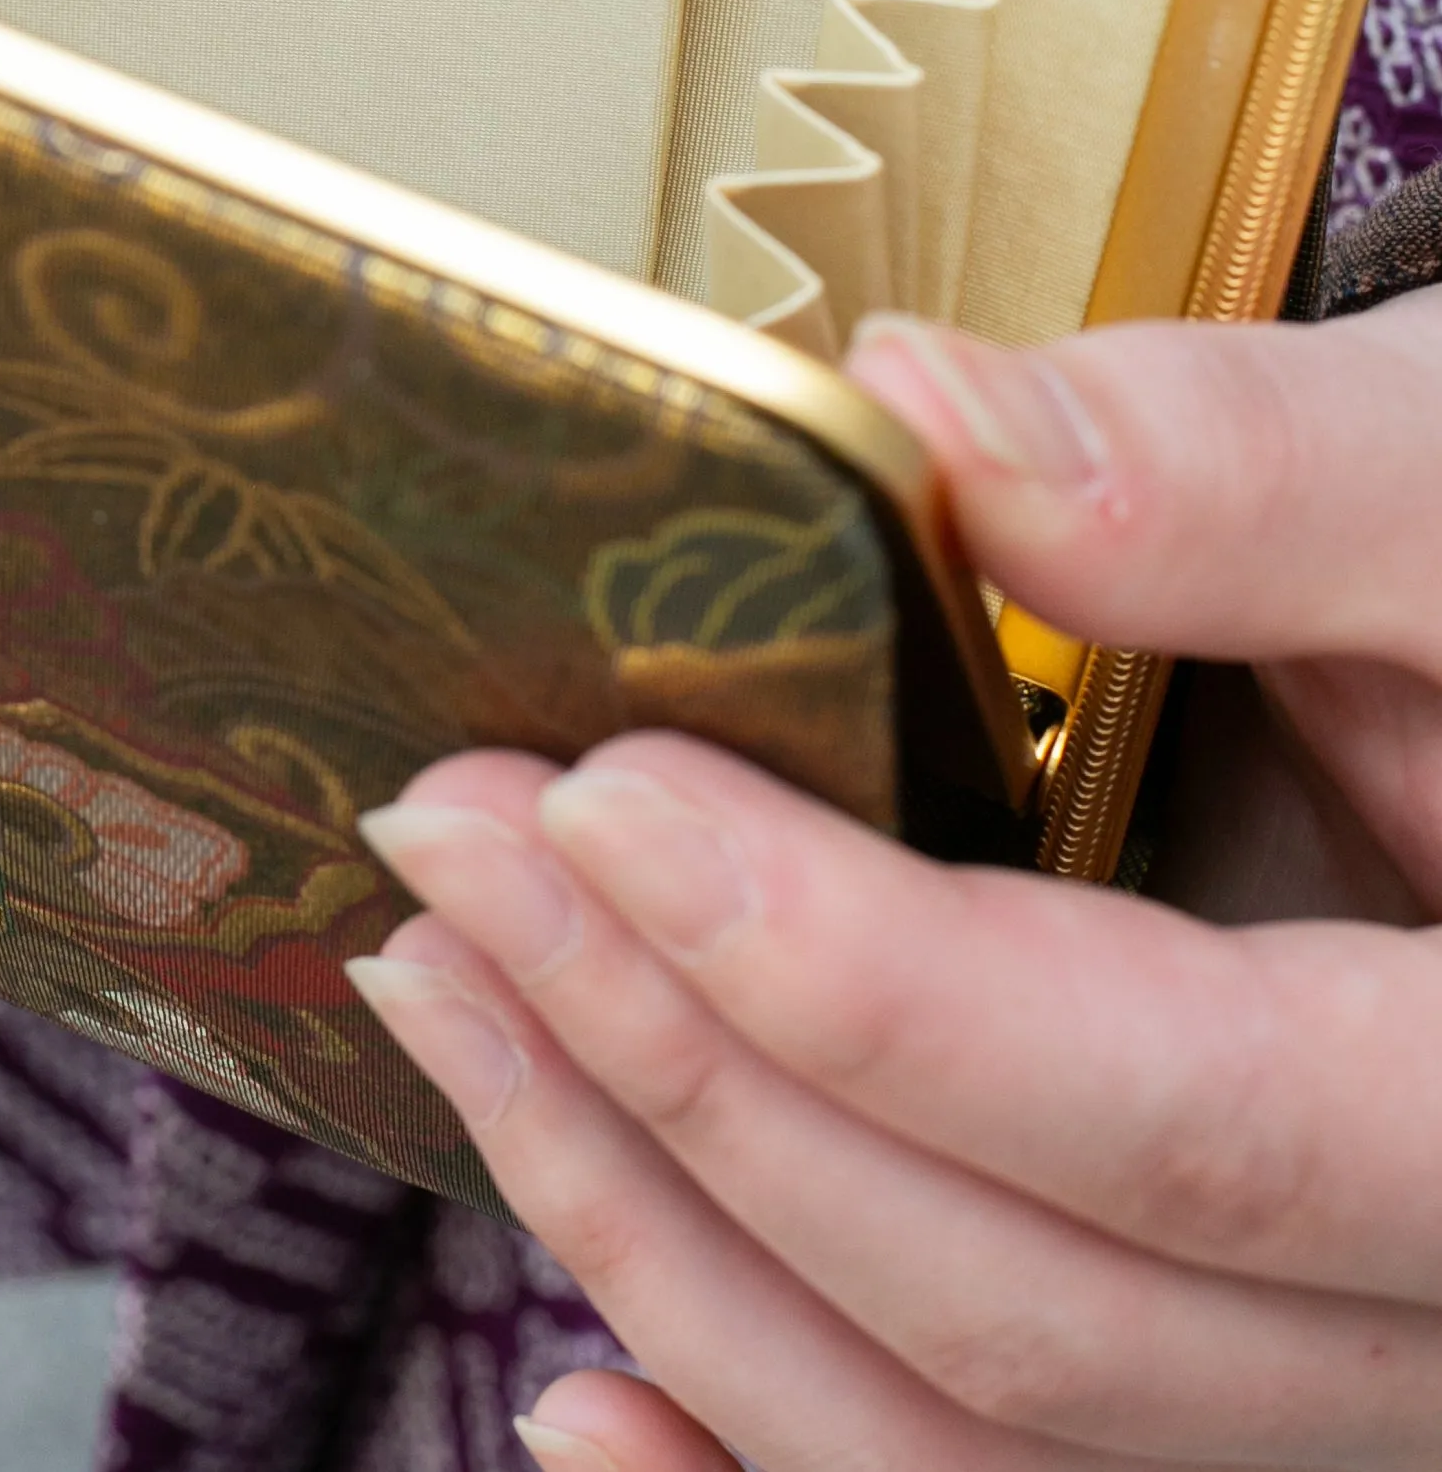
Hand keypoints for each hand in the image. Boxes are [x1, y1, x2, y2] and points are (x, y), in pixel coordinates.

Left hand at [344, 294, 1441, 1468]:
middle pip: (1030, 1302)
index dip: (865, 988)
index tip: (602, 806)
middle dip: (685, 1075)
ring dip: (661, 1232)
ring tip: (445, 996)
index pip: (1184, 1122)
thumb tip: (924, 417)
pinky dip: (757, 1459)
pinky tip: (580, 1391)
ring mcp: (1339, 1378)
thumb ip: (1251, 471)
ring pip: (975, 1440)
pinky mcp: (1230, 1356)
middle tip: (449, 844)